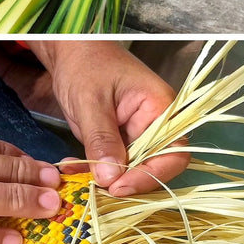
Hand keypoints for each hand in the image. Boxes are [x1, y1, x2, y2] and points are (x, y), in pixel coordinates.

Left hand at [28, 41, 188, 194]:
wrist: (70, 53)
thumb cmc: (86, 66)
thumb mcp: (90, 101)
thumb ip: (102, 139)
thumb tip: (111, 178)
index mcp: (161, 109)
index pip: (173, 154)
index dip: (150, 176)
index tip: (120, 187)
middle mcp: (155, 125)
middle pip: (154, 167)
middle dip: (126, 182)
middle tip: (97, 190)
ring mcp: (136, 133)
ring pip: (130, 169)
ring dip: (106, 178)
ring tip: (79, 176)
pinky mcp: (118, 139)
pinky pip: (112, 162)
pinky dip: (94, 169)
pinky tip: (72, 167)